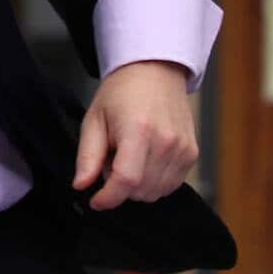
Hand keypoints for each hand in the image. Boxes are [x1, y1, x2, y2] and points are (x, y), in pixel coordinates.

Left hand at [73, 60, 197, 210]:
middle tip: (111, 161)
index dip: (108, 197)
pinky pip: (171, 185)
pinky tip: (145, 160)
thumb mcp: (94, 119)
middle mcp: (165, 141)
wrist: (154, 72)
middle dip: (119, 187)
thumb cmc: (121, 93)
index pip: (126, 180)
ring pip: (156, 192)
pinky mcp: (192, 154)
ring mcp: (182, 149)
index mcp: (138, 130)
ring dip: (137, 186)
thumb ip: (87, 156)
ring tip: (128, 158)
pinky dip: (154, 182)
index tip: (96, 200)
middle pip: (140, 190)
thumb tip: (81, 185)